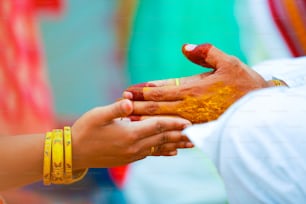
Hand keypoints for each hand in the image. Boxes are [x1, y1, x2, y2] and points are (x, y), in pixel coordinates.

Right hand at [71, 99, 191, 168]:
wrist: (74, 153)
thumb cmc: (85, 130)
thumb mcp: (99, 115)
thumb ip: (117, 108)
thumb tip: (130, 100)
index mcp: (129, 134)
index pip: (157, 126)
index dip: (174, 123)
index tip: (189, 122)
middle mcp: (135, 146)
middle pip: (163, 138)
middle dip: (181, 135)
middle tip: (198, 133)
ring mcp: (133, 154)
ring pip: (160, 147)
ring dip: (176, 144)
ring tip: (191, 144)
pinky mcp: (130, 158)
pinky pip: (152, 154)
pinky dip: (164, 151)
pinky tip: (172, 152)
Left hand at [123, 43, 268, 122]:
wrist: (260, 106)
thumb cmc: (244, 82)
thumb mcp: (228, 61)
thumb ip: (205, 53)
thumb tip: (185, 46)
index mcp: (194, 88)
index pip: (161, 90)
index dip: (143, 91)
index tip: (128, 90)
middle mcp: (190, 105)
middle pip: (157, 106)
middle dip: (138, 105)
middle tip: (121, 103)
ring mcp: (194, 118)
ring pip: (164, 119)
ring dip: (145, 118)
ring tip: (129, 117)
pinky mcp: (200, 126)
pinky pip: (177, 129)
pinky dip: (162, 128)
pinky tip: (152, 130)